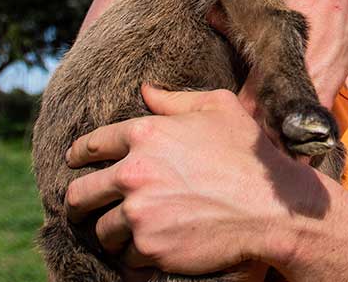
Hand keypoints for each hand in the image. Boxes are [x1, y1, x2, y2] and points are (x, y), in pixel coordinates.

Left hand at [65, 85, 324, 275]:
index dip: (79, 155)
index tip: (76, 163)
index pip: (92, 144)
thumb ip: (177, 99)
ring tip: (125, 235)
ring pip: (102, 229)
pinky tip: (150, 250)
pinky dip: (136, 256)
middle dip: (79, 203)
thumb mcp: (220, 108)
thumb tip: (146, 90)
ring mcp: (139, 212)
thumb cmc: (251, 154)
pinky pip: (126, 256)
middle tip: (83, 210)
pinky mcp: (149, 246)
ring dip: (112, 233)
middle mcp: (134, 172)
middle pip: (80, 193)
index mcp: (146, 133)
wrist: (271, 207)